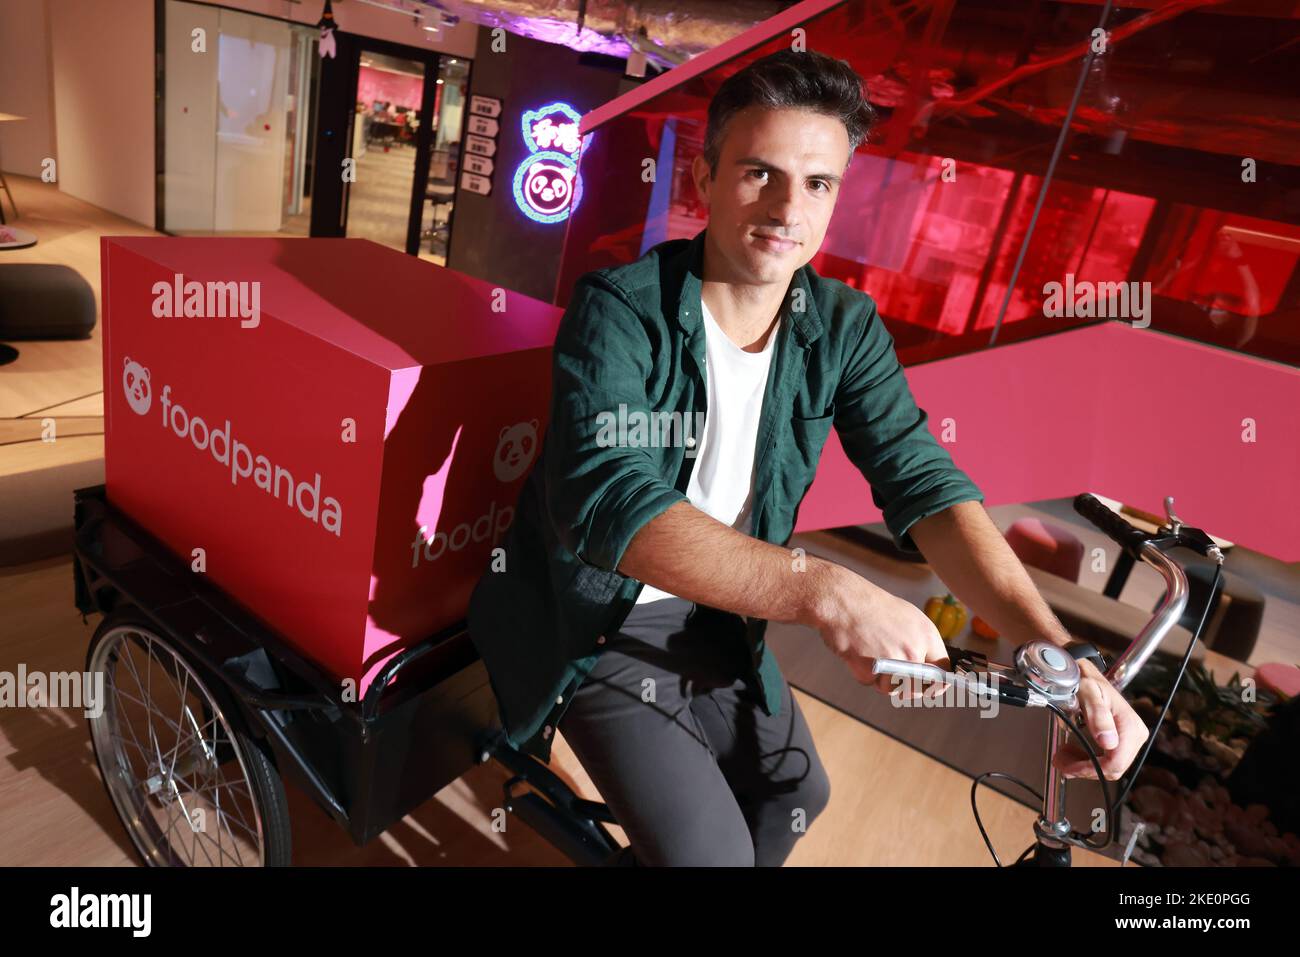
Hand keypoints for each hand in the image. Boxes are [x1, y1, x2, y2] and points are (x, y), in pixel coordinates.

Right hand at [809, 563, 949, 696]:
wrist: (843, 601)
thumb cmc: (871, 606)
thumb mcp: (908, 618)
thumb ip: (921, 643)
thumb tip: (927, 666)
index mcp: (926, 636)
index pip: (942, 671)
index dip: (936, 683)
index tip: (930, 688)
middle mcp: (914, 651)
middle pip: (918, 687)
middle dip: (904, 686)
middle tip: (892, 673)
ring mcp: (893, 662)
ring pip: (892, 689)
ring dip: (880, 679)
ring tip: (871, 655)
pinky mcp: (872, 670)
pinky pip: (870, 683)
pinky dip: (862, 673)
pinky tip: (859, 653)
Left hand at [1053, 658, 1149, 779]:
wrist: (1085, 674)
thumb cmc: (1086, 680)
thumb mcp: (1088, 694)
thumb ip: (1098, 716)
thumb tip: (1108, 742)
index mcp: (1130, 726)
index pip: (1116, 762)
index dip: (1091, 769)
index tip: (1069, 768)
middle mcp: (1135, 735)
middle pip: (1113, 768)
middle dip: (1084, 769)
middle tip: (1060, 761)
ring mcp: (1129, 739)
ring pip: (1108, 767)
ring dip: (1083, 765)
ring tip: (1063, 755)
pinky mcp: (1121, 740)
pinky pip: (1106, 759)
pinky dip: (1087, 760)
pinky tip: (1073, 752)